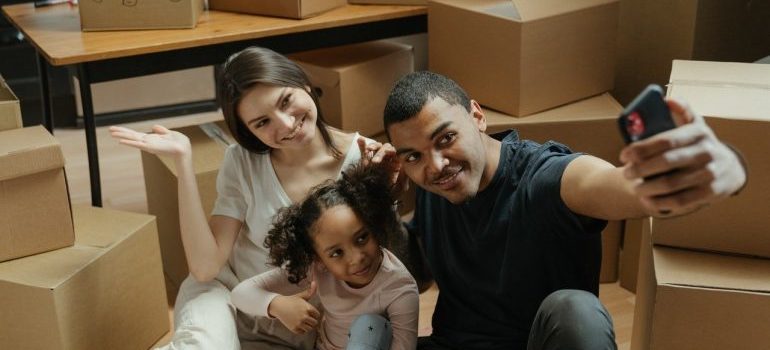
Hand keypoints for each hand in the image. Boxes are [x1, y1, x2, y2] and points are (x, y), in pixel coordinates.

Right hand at [109, 125, 191, 159]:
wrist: (184, 150)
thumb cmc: (179, 143)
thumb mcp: (169, 134)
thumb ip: (161, 130)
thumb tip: (153, 126)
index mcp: (152, 139)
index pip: (136, 134)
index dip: (127, 131)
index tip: (117, 129)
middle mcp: (148, 142)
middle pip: (132, 136)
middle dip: (121, 132)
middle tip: (109, 129)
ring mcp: (148, 145)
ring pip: (132, 139)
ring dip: (122, 136)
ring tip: (112, 133)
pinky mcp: (151, 147)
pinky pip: (138, 145)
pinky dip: (130, 143)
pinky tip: (121, 142)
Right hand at [268, 281, 320, 334]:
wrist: (278, 306)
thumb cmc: (291, 300)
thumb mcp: (301, 296)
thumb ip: (310, 291)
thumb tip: (315, 282)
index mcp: (308, 308)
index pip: (317, 315)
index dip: (314, 314)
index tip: (309, 312)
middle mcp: (304, 316)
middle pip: (315, 323)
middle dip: (312, 320)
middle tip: (307, 317)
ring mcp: (299, 323)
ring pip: (310, 328)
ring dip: (308, 325)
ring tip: (303, 321)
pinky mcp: (294, 329)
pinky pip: (303, 332)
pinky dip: (302, 330)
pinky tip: (299, 324)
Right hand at [357, 137, 408, 192]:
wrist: (379, 201)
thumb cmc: (391, 194)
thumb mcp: (399, 188)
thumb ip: (403, 178)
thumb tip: (403, 167)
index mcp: (396, 162)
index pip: (396, 152)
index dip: (392, 152)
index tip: (388, 155)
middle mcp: (387, 158)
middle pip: (385, 149)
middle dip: (380, 154)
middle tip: (375, 162)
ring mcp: (377, 158)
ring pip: (376, 147)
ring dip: (372, 145)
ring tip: (368, 149)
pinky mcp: (366, 160)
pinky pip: (364, 150)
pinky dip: (362, 144)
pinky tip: (360, 140)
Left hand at [619, 98, 746, 215]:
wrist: (730, 168)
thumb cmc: (700, 145)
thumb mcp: (695, 125)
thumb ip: (682, 110)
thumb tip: (666, 100)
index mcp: (698, 132)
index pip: (665, 140)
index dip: (641, 148)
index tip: (624, 155)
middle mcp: (706, 152)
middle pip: (665, 162)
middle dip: (640, 169)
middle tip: (626, 173)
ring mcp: (710, 173)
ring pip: (671, 184)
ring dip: (647, 188)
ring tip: (635, 188)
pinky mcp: (711, 192)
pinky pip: (681, 201)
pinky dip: (660, 202)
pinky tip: (646, 201)